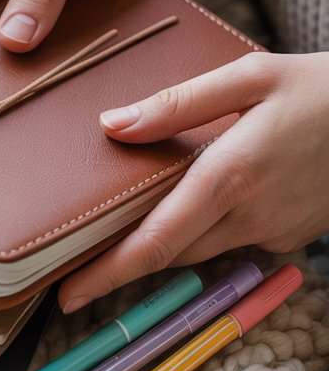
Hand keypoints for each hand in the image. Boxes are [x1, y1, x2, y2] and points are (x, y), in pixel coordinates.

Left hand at [60, 50, 328, 312]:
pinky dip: (201, 231)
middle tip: (71, 267)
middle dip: (121, 265)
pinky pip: (231, 240)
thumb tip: (113, 125)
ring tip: (115, 233)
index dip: (108, 275)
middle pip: (170, 255)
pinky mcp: (290, 236)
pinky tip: (190, 203)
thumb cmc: (320, 87)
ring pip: (198, 251)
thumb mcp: (249, 75)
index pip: (156, 242)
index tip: (66, 296)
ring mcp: (274, 231)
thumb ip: (178, 103)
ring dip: (159, 247)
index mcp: (231, 174)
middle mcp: (251, 214)